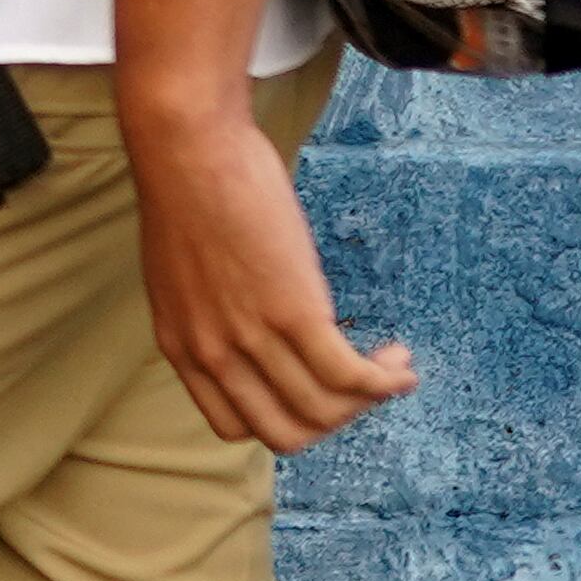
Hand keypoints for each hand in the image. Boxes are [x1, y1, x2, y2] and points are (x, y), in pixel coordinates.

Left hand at [130, 106, 417, 453]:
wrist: (186, 147)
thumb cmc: (187, 191)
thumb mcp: (181, 274)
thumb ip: (209, 313)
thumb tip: (250, 328)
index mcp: (182, 348)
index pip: (236, 426)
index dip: (285, 418)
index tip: (314, 390)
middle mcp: (214, 354)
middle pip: (287, 433)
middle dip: (335, 419)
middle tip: (362, 386)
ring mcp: (252, 337)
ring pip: (325, 410)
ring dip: (371, 397)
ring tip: (392, 363)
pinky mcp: (293, 311)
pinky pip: (351, 376)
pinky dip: (386, 379)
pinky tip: (399, 359)